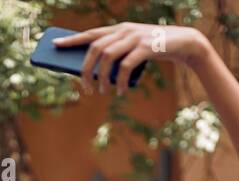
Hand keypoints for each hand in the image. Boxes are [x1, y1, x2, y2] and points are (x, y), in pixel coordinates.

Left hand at [54, 22, 209, 93]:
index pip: (90, 34)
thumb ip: (118, 55)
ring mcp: (134, 38)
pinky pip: (126, 66)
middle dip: (86, 68)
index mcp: (118, 29)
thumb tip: (96, 73)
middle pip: (95, 48)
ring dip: (101, 77)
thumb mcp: (133, 49)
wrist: (183, 42)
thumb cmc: (154, 49)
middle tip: (84, 87)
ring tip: (102, 92)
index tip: (55, 46)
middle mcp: (124, 30)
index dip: (72, 40)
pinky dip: (120, 81)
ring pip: (107, 57)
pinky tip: (120, 91)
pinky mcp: (145, 48)